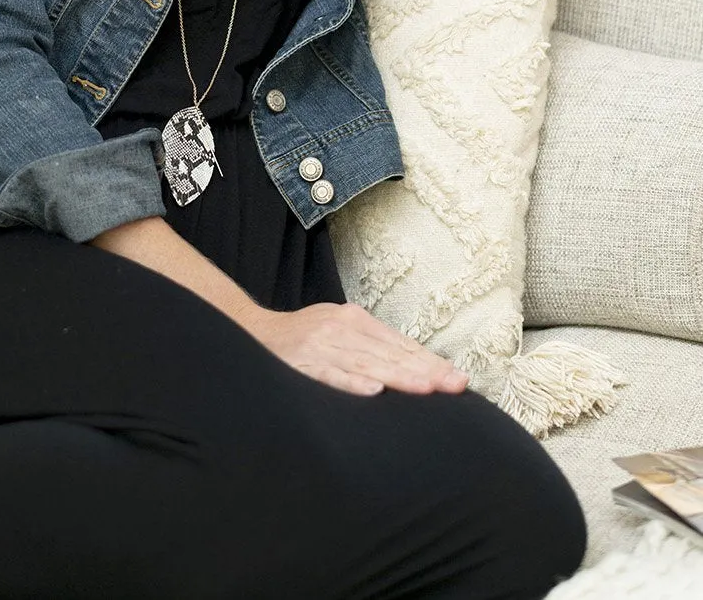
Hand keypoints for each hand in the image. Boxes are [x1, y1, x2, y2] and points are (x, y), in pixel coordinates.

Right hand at [241, 301, 469, 397]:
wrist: (254, 333)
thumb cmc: (305, 339)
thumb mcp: (340, 334)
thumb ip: (372, 349)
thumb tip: (419, 370)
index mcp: (355, 320)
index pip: (400, 344)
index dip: (430, 361)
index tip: (458, 379)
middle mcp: (341, 328)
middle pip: (390, 353)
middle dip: (425, 371)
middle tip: (454, 386)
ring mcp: (321, 344)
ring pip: (367, 363)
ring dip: (398, 377)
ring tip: (426, 388)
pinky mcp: (301, 362)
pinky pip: (330, 375)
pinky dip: (351, 383)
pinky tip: (372, 391)